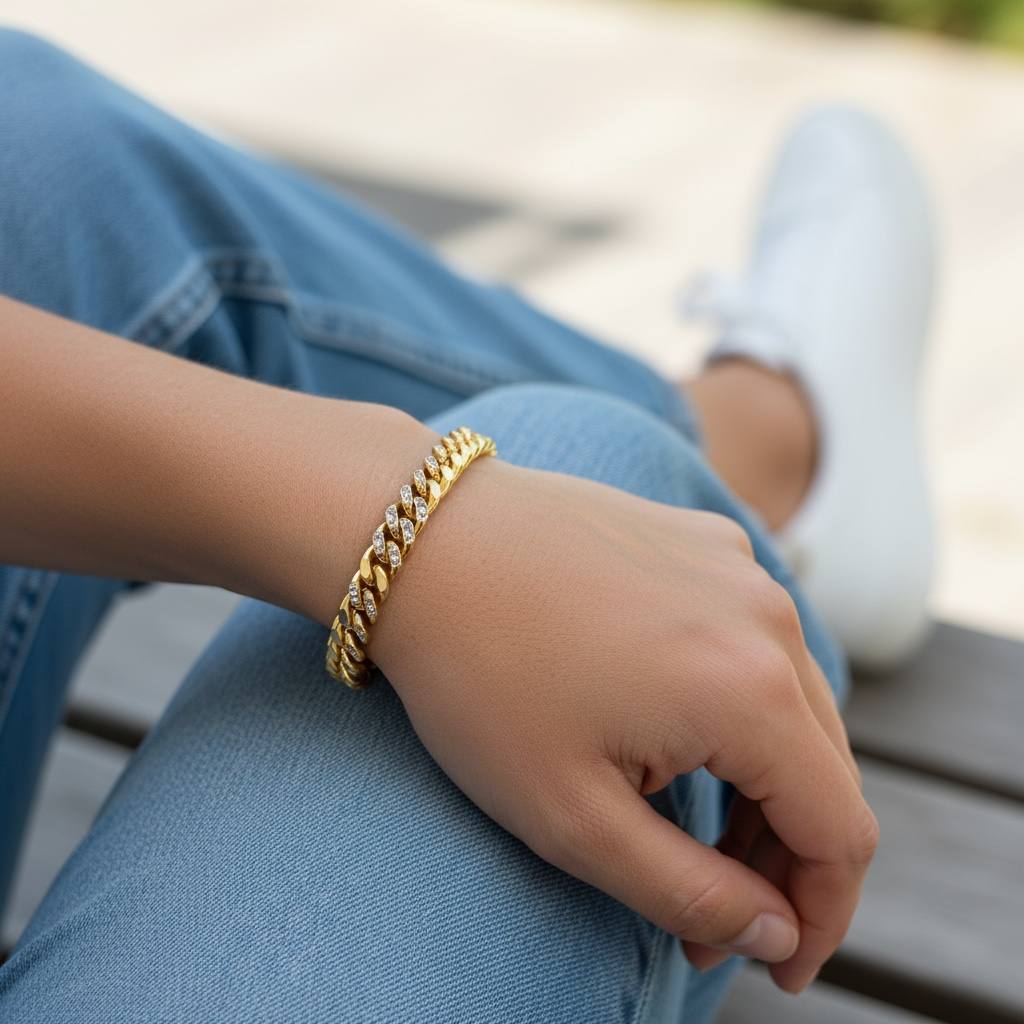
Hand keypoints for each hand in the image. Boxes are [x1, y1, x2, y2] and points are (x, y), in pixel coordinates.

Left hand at [373, 457, 876, 992]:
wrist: (419, 539)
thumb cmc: (480, 679)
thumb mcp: (574, 818)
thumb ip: (690, 893)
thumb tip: (778, 932)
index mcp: (752, 690)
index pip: (841, 834)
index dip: (822, 918)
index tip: (779, 967)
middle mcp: (767, 614)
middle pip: (823, 767)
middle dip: (783, 858)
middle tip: (711, 915)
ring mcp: (737, 564)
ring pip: (790, 700)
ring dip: (760, 779)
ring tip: (687, 825)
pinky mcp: (701, 539)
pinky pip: (750, 638)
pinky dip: (732, 701)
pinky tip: (667, 725)